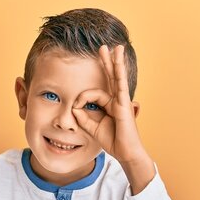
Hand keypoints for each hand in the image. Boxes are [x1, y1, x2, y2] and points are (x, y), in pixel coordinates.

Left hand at [72, 44, 146, 163]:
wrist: (125, 153)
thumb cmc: (112, 141)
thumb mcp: (91, 127)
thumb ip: (82, 116)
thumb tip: (74, 106)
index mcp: (109, 105)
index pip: (92, 93)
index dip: (80, 98)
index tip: (75, 108)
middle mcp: (116, 100)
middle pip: (109, 77)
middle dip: (106, 62)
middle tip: (102, 47)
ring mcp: (121, 100)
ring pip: (115, 78)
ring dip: (115, 61)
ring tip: (116, 47)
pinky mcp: (124, 103)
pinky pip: (120, 84)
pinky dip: (119, 71)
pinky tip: (119, 59)